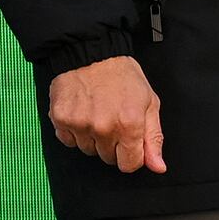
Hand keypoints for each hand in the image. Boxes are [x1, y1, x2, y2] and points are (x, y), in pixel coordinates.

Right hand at [45, 54, 165, 174]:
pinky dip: (73, 131)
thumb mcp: (149, 103)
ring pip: (88, 150)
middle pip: (108, 158)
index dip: (131, 154)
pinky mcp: (62, 120)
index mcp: (129, 124)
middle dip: (112, 144)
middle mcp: (104, 127)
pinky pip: (68, 141)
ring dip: (92, 137)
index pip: (129, 164)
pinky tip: (81, 113)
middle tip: (111, 119)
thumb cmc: (121, 75)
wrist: (91, 53)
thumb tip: (157, 166)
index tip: (128, 141)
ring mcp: (80, 125)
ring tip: (95, 113)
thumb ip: (153, 137)